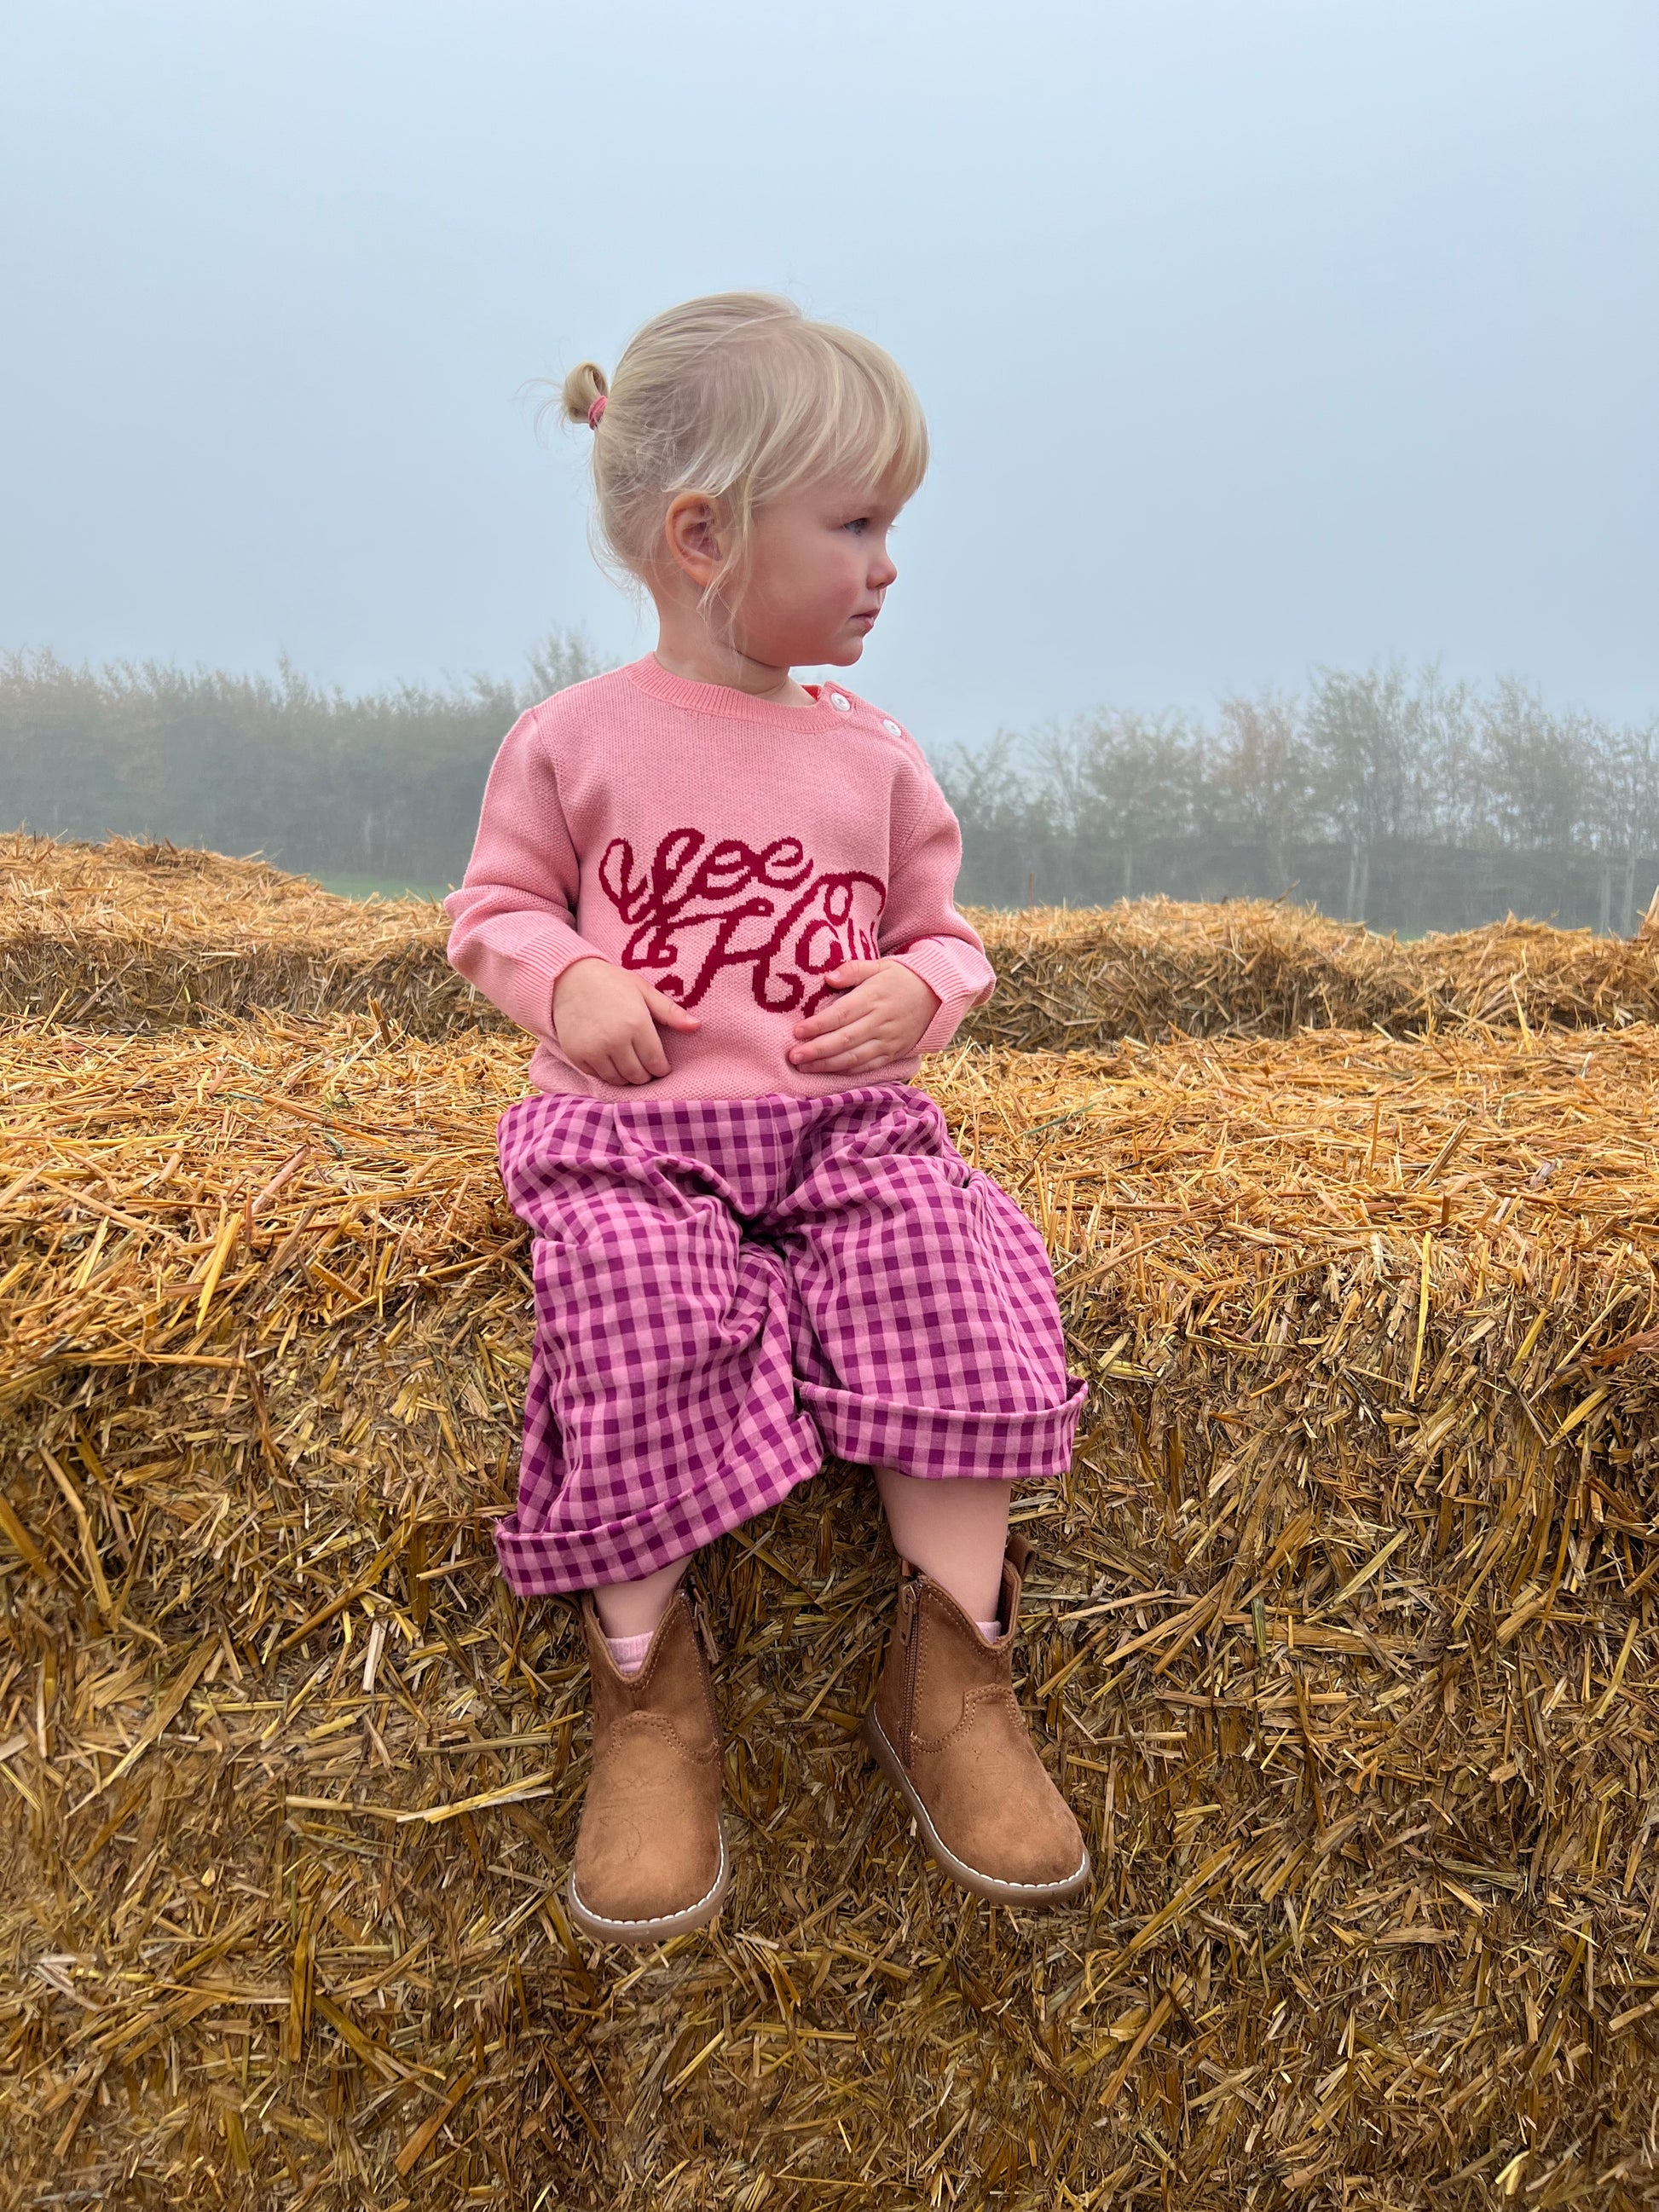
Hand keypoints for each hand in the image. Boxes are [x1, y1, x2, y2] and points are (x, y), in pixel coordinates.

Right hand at [553, 958, 699, 1084]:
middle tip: (645, 1065)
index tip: (660, 1065)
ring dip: (627, 1077)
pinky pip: (597, 1076)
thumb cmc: (612, 983)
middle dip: (646, 1074)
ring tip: (629, 1064)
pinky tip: (609, 1059)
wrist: (569, 979)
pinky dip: (606, 1072)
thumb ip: (670, 1012)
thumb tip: (697, 1025)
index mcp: (637, 1024)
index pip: (656, 1063)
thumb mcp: (644, 991)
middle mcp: (615, 1040)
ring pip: (618, 1080)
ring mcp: (594, 1050)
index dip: (661, 1068)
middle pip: (638, 1076)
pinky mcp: (577, 1055)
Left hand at [786, 959, 939, 1073]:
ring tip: (804, 1067)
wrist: (937, 996)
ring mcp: (887, 1041)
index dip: (818, 1025)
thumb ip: (853, 969)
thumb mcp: (880, 965)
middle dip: (816, 1050)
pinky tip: (828, 1072)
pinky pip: (868, 1066)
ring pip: (854, 1057)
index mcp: (874, 998)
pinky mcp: (893, 1053)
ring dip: (827, 1065)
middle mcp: (880, 1022)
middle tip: (793, 1056)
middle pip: (844, 1040)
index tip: (796, 1031)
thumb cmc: (901, 978)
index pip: (841, 1014)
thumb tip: (829, 977)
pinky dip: (847, 1071)